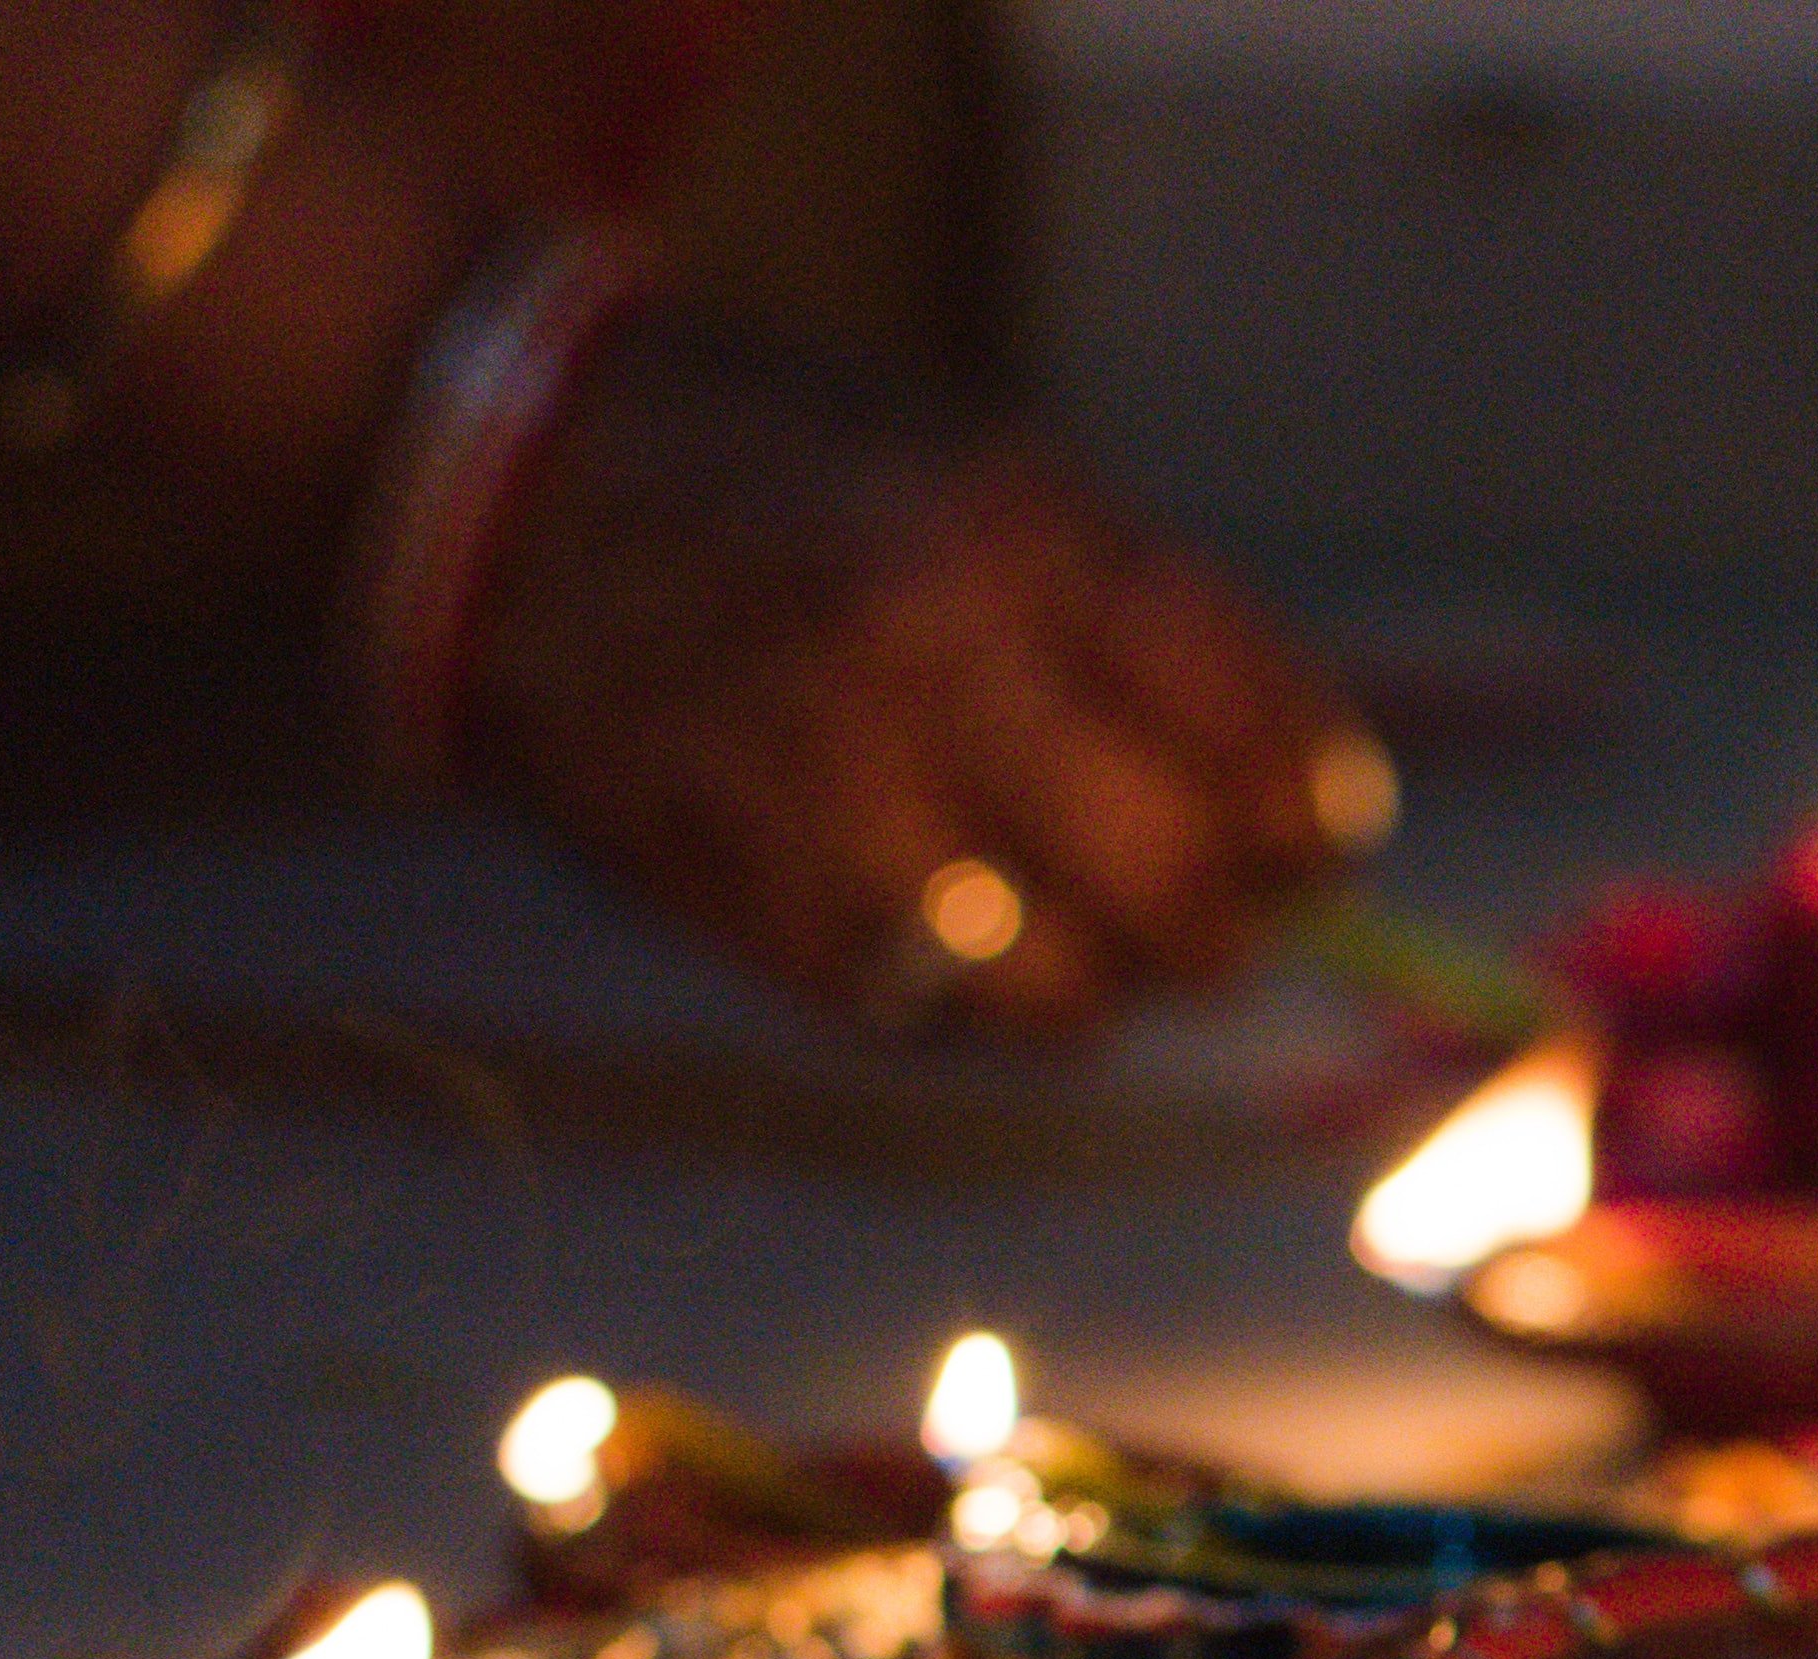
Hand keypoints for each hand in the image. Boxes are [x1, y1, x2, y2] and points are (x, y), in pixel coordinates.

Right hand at [446, 308, 1377, 1040]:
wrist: (502, 485)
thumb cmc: (794, 478)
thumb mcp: (989, 476)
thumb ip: (1155, 628)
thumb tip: (1313, 812)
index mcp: (1015, 542)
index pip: (1260, 746)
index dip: (1315, 821)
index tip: (1315, 839)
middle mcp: (928, 671)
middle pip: (1181, 893)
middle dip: (1228, 925)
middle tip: (1221, 914)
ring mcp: (825, 800)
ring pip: (1065, 998)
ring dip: (1102, 986)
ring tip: (1084, 933)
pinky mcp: (744, 905)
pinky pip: (927, 1024)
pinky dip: (968, 1005)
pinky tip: (948, 930)